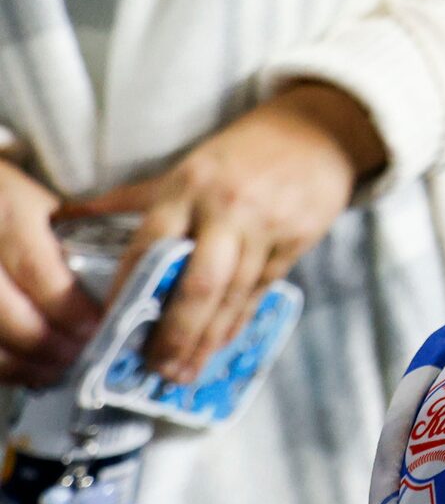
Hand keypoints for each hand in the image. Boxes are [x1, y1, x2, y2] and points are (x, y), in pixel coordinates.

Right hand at [0, 163, 96, 388]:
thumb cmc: (3, 199)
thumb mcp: (38, 203)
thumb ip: (70, 238)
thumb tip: (119, 288)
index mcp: (7, 214)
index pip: (37, 269)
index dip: (67, 308)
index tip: (96, 329)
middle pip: (5, 310)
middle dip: (46, 343)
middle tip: (77, 358)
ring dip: (20, 362)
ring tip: (53, 371)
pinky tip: (22, 370)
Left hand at [64, 83, 383, 383]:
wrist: (318, 132)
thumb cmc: (243, 152)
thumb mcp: (186, 167)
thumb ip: (132, 197)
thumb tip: (67, 215)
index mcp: (189, 187)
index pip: (150, 246)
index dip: (129, 291)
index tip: (113, 327)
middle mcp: (226, 208)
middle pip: (198, 283)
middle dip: (176, 332)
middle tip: (156, 368)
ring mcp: (265, 226)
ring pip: (232, 295)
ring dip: (207, 339)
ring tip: (185, 371)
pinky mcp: (296, 240)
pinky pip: (262, 290)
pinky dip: (239, 321)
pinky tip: (221, 342)